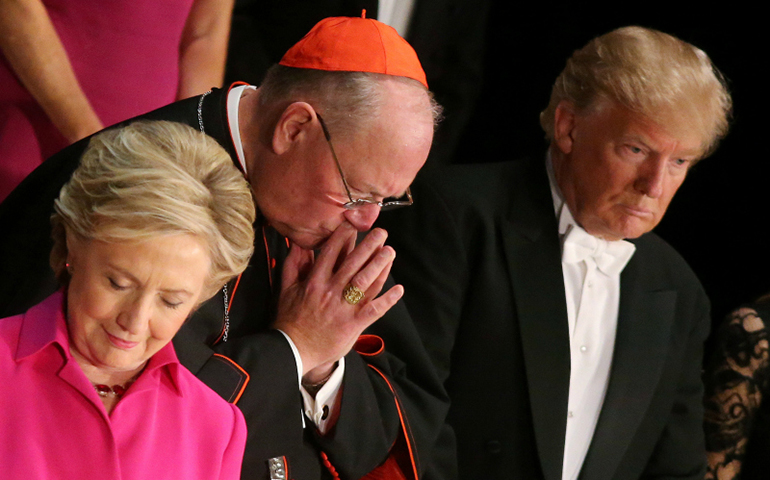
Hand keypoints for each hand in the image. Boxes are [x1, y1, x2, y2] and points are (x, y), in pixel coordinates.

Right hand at [273, 222, 403, 382]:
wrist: (293, 349)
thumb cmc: (290, 319)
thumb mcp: (286, 289)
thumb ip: (293, 265)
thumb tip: (298, 243)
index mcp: (314, 282)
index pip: (330, 254)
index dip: (343, 237)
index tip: (353, 224)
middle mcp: (331, 292)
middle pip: (352, 264)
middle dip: (368, 246)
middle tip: (381, 232)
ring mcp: (343, 308)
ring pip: (365, 283)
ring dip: (379, 266)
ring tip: (390, 251)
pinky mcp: (353, 324)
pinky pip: (374, 310)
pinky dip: (387, 300)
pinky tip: (399, 289)